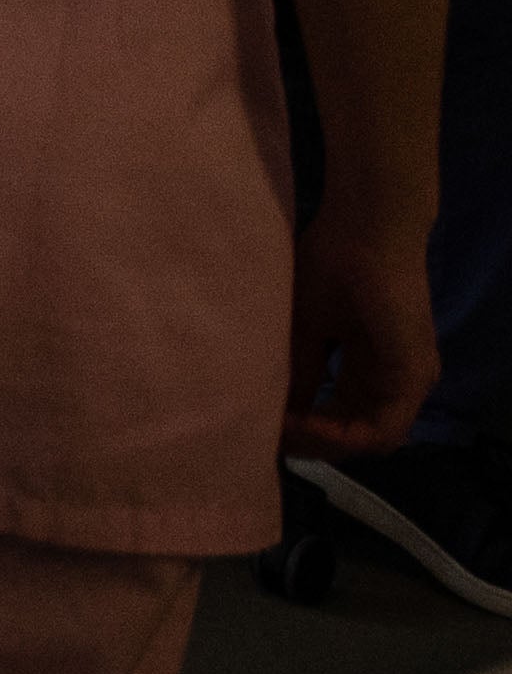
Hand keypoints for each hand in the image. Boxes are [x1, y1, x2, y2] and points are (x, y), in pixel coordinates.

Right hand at [282, 219, 440, 454]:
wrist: (364, 229)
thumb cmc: (331, 264)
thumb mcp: (305, 327)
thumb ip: (299, 371)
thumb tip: (277, 411)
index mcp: (371, 368)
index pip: (341, 418)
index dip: (302, 429)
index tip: (261, 423)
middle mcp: (395, 382)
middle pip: (355, 435)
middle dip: (310, 443)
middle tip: (268, 435)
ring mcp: (409, 382)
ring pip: (370, 441)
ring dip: (324, 444)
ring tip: (283, 430)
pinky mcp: (413, 377)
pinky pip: (382, 430)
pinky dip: (342, 436)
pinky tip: (306, 424)